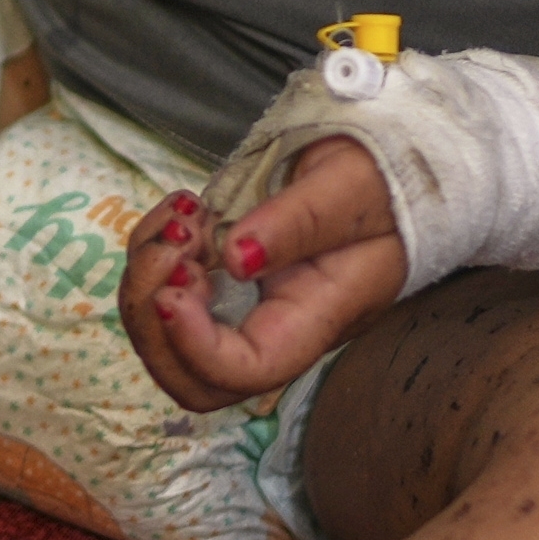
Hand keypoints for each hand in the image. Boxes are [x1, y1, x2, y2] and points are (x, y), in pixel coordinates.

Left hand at [118, 140, 407, 402]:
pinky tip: (186, 211)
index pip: (248, 370)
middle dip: (154, 320)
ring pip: (165, 337)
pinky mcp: (222, 280)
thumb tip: (237, 259)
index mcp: (316, 316)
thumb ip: (298, 222)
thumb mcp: (349, 188)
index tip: (177, 283)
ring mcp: (244, 307)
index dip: (196, 345)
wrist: (389, 162)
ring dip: (149, 277)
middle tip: (174, 244)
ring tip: (183, 219)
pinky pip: (163, 289)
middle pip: (193, 377)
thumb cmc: (384, 178)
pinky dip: (153, 251)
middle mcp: (275, 326)